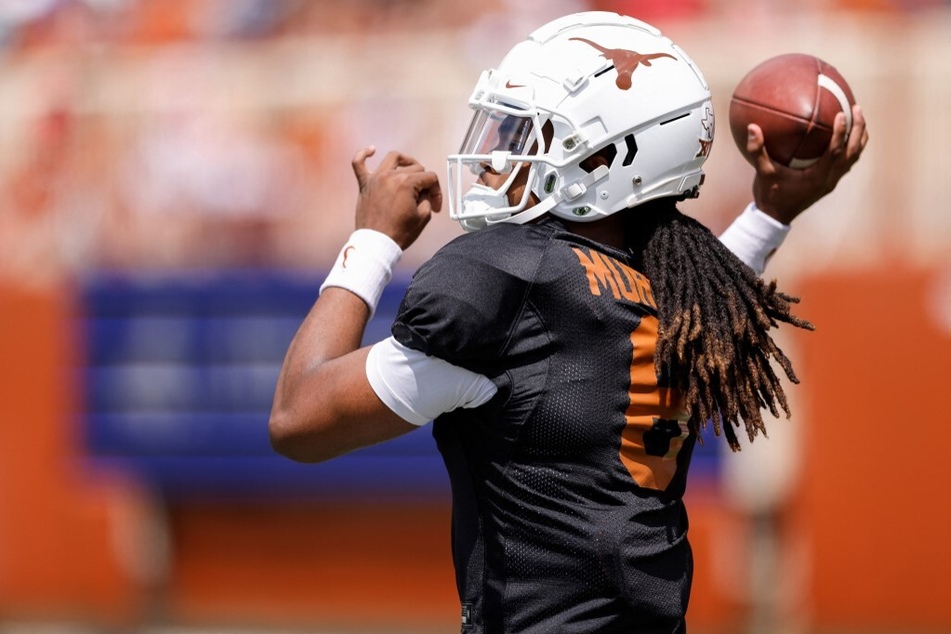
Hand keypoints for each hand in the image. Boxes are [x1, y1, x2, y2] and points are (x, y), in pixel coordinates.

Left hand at [351, 146, 442, 249]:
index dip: (437, 191)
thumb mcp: (423, 218)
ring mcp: (376, 178)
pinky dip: (364, 154)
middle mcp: (391, 176)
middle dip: (424, 182)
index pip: (430, 178)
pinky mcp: (364, 185)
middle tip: (424, 199)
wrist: (376, 244)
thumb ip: (427, 200)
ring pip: (392, 158)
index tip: (435, 205)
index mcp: (407, 183)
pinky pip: (358, 163)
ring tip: (410, 169)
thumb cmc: (398, 233)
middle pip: (415, 168)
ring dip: (405, 161)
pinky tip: (371, 150)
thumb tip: (424, 194)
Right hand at [747, 104, 868, 224]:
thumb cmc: (770, 195)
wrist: (775, 217)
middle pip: (853, 152)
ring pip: (853, 157)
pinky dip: (849, 146)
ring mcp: (831, 182)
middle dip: (858, 129)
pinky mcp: (829, 182)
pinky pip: (846, 161)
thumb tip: (752, 127)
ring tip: (858, 118)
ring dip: (858, 137)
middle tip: (856, 108)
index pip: (835, 152)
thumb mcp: (763, 173)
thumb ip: (757, 151)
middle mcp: (829, 180)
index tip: (842, 113)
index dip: (841, 132)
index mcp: (818, 178)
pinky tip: (844, 134)